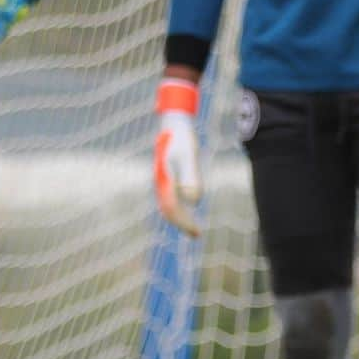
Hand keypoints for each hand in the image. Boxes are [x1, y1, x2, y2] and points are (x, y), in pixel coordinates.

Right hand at [153, 79, 201, 235]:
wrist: (174, 122)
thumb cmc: (183, 138)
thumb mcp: (190, 156)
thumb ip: (191, 177)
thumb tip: (193, 200)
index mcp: (163, 179)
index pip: (173, 208)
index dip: (184, 223)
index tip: (197, 232)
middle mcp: (160, 182)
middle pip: (169, 209)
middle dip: (182, 224)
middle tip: (197, 235)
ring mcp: (163, 180)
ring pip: (168, 205)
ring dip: (180, 218)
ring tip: (192, 229)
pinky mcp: (168, 177)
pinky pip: (170, 198)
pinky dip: (178, 208)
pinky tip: (188, 211)